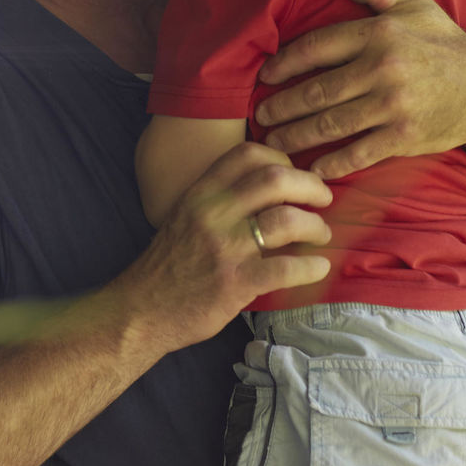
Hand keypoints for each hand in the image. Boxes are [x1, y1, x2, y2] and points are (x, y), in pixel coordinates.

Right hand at [127, 143, 331, 349]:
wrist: (141, 310)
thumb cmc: (168, 266)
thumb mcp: (186, 217)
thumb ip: (220, 201)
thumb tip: (270, 193)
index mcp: (201, 193)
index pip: (248, 154)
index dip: (282, 159)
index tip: (295, 175)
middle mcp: (213, 213)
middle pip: (275, 180)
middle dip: (310, 186)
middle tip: (323, 199)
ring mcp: (225, 248)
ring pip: (286, 221)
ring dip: (315, 226)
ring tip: (321, 235)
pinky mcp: (235, 283)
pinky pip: (286, 268)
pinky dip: (312, 267)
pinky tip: (318, 268)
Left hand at [256, 0, 465, 179]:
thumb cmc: (445, 44)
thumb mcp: (416, 6)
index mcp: (380, 34)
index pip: (317, 47)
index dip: (285, 63)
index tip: (266, 76)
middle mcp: (383, 69)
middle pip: (317, 91)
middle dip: (282, 105)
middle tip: (260, 115)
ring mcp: (393, 105)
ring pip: (330, 124)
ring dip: (296, 135)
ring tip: (274, 141)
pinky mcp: (404, 136)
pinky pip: (359, 153)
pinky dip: (333, 163)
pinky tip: (313, 168)